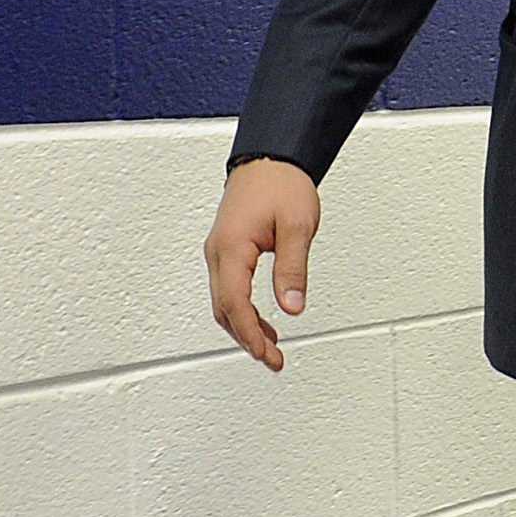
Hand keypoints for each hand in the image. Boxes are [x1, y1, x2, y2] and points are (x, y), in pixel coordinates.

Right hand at [204, 158, 320, 370]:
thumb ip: (293, 268)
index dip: (250, 333)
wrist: (270, 157)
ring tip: (270, 349)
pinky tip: (263, 323)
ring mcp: (219, 252)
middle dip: (247, 338)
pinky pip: (228, 289)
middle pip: (224, 308)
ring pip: (224, 302)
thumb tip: (291, 306)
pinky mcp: (226, 250)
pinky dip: (242, 311)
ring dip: (244, 328)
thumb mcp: (297, 226)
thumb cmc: (281, 184)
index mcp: (231, 247)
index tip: (266, 353)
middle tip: (273, 359)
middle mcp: (218, 252)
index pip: (234, 302)